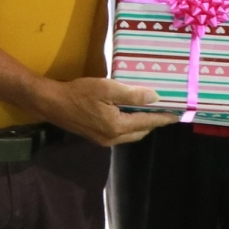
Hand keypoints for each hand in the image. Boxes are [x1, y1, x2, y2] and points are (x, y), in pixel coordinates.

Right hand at [35, 77, 175, 145]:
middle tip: (163, 110)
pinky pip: (120, 134)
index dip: (162, 118)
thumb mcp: (106, 88)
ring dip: (141, 124)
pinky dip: (129, 125)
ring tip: (149, 111)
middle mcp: (113, 138)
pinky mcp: (96, 137)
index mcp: (117, 126)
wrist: (52, 104)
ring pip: (130, 134)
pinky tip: (128, 114)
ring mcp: (103, 140)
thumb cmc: (79, 93)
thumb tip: (154, 98)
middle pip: (140, 132)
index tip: (176, 115)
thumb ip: (132, 94)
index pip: (147, 122)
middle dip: (153, 122)